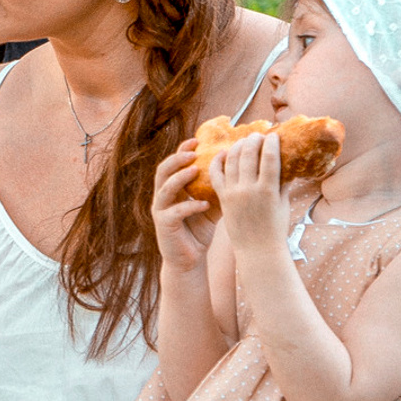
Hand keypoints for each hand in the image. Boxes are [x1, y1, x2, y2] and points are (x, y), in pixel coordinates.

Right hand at [152, 142, 215, 272]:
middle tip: (193, 153)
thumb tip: (240, 172)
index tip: (196, 140)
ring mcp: (160, 211)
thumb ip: (217, 190)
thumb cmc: (199, 231)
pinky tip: (203, 204)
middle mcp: (162, 196)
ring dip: (180, 177)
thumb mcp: (210, 207)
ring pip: (164, 188)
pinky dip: (188, 206)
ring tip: (196, 170)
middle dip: (177, 159)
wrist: (188, 260)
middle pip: (163, 170)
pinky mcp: (163, 226)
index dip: (182, 150)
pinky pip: (173, 211)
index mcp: (172, 188)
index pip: (173, 164)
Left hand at [209, 133, 290, 254]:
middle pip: (249, 154)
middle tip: (257, 135)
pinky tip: (223, 152)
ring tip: (243, 141)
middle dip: (253, 140)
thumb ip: (282, 183)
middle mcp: (249, 189)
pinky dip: (218, 161)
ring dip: (237, 146)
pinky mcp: (223, 197)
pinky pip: (216, 174)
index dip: (271, 143)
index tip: (273, 135)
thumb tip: (286, 164)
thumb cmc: (275, 228)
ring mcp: (233, 193)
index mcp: (268, 190)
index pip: (269, 158)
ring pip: (232, 160)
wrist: (257, 250)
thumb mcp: (283, 204)